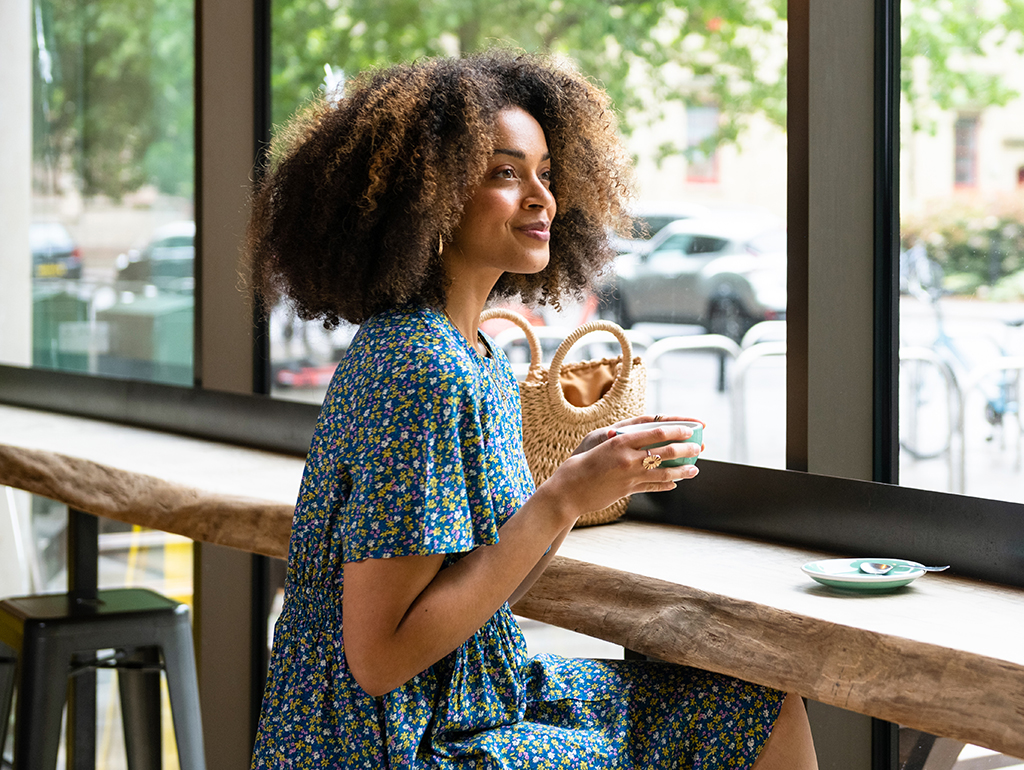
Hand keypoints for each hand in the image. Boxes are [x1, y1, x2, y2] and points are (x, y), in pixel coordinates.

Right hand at [543, 421, 700, 522]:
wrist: (567, 491)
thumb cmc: (579, 463)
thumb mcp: (597, 442)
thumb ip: (617, 438)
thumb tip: (628, 431)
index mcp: (620, 440)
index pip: (656, 431)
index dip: (677, 429)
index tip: (691, 428)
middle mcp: (628, 458)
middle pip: (664, 452)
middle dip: (685, 450)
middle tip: (699, 448)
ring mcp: (629, 476)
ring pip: (663, 472)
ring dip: (681, 471)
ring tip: (694, 469)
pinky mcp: (627, 491)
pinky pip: (652, 487)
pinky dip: (665, 486)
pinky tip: (674, 485)